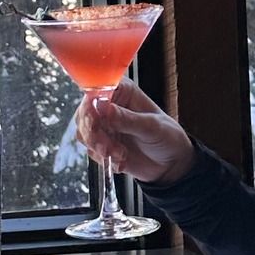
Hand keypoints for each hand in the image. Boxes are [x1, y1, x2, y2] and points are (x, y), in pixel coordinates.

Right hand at [76, 80, 197, 189]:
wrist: (171, 164)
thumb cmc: (167, 136)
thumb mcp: (151, 126)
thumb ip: (126, 118)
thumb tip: (103, 107)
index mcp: (122, 90)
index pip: (97, 90)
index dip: (91, 105)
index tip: (94, 120)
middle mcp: (109, 105)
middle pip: (85, 113)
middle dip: (93, 133)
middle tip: (107, 147)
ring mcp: (104, 124)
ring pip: (84, 132)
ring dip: (99, 147)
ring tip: (120, 154)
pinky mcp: (101, 143)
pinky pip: (90, 149)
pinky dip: (103, 158)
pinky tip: (121, 160)